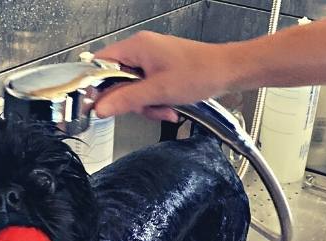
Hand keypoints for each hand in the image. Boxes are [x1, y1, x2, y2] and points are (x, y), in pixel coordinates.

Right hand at [94, 31, 235, 121]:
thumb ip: (127, 100)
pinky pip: (147, 89)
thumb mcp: (158, 91)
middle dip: (132, 100)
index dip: (97, 85)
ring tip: (164, 108)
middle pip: (117, 80)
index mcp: (136, 47)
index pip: (100, 63)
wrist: (228, 72)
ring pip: (133, 88)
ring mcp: (152, 59)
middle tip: (146, 107)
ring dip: (147, 104)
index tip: (99, 103)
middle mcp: (141, 50)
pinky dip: (156, 101)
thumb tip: (101, 107)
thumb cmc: (200, 73)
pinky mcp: (161, 69)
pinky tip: (169, 107)